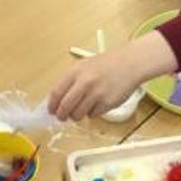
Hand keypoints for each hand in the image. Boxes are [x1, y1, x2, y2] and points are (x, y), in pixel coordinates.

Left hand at [49, 32, 177, 120]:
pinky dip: (92, 113)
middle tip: (63, 117)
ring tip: (83, 107)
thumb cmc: (106, 64)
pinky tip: (97, 103)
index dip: (52, 105)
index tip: (51, 111)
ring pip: (77, 115)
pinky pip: (92, 115)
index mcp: (75, 72)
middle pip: (65, 108)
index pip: (56, 93)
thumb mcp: (83, 66)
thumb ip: (70, 81)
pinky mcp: (107, 103)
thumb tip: (56, 101)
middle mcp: (84, 83)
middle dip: (62, 115)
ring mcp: (96, 94)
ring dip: (77, 115)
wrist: (129, 63)